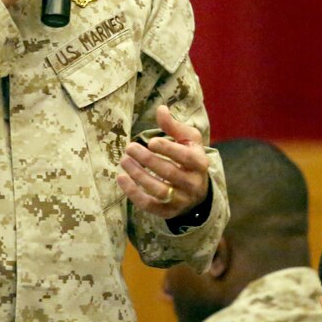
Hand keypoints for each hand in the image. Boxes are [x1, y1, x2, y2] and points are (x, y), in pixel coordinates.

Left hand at [118, 105, 210, 219]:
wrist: (197, 190)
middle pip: (169, 173)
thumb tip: (161, 109)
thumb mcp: (188, 140)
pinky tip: (121, 178)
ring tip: (124, 161)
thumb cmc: (190, 158)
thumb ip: (174, 125)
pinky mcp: (168, 212)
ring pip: (159, 191)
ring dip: (138, 175)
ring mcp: (181, 200)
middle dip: (148, 160)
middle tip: (130, 147)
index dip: (168, 149)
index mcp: (200, 163)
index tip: (151, 141)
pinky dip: (133, 193)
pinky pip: (149, 205)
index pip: (185, 157)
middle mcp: (193, 184)